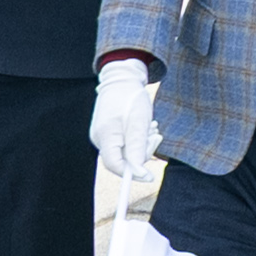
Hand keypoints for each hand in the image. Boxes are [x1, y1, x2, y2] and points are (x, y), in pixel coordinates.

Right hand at [91, 56, 163, 184]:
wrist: (121, 80)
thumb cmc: (130, 98)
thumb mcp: (139, 122)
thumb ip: (137, 148)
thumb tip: (138, 172)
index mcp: (105, 136)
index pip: (115, 166)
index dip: (132, 174)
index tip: (149, 176)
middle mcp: (100, 138)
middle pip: (122, 160)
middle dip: (142, 153)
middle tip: (156, 137)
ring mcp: (103, 136)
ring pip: (125, 152)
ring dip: (142, 144)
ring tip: (151, 127)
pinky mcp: (108, 133)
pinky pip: (124, 144)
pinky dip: (137, 139)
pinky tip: (144, 127)